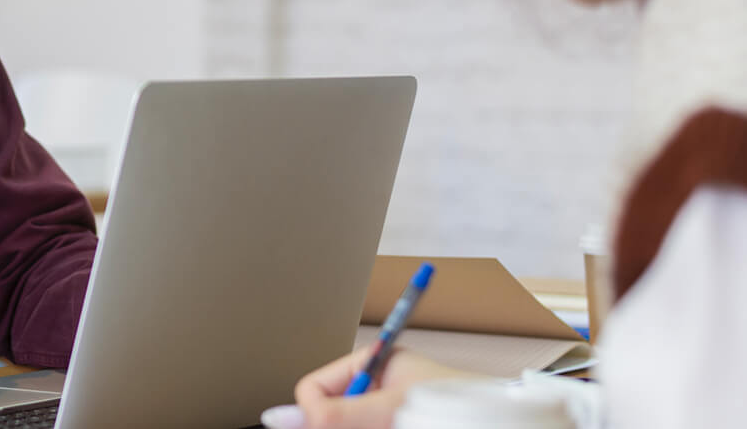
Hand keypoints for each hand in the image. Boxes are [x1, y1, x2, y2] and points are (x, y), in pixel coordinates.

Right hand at [292, 345, 483, 428]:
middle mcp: (376, 392)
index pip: (313, 388)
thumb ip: (336, 415)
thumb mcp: (391, 410)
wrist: (507, 426)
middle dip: (341, 427)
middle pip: (328, 417)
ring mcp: (385, 416)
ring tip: (399, 428)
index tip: (330, 426)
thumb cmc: (463, 410)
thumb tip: (279, 417)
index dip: (313, 412)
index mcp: (371, 365)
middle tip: (379, 427)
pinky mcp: (394, 428)